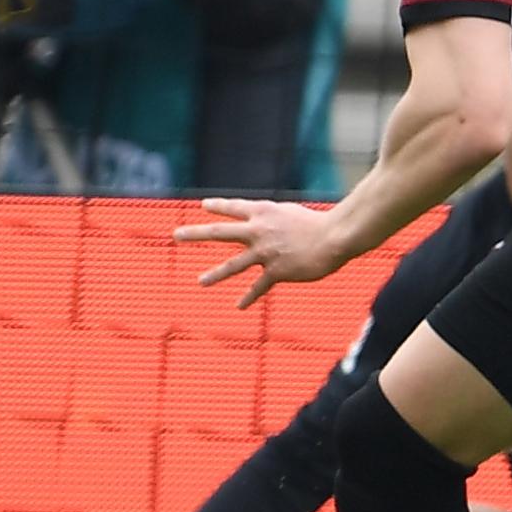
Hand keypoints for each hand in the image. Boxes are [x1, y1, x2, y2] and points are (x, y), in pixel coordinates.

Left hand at [173, 197, 349, 307]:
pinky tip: (239, 305)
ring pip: (234, 265)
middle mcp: (259, 231)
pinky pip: (259, 287)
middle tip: (177, 235)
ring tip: (200, 281)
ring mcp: (265, 252)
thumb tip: (267, 229)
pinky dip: (249, 297)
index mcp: (264, 213)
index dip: (219, 206)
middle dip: (196, 234)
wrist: (334, 237)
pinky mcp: (276, 271)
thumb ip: (277, 221)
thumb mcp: (292, 214)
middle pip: (220, 232)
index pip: (235, 208)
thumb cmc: (321, 223)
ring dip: (215, 274)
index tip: (204, 206)